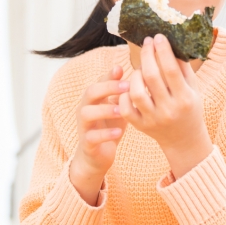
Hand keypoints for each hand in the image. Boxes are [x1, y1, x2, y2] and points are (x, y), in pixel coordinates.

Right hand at [69, 66, 129, 204]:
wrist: (98, 156)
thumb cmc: (109, 126)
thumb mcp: (118, 108)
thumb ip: (124, 94)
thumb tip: (141, 74)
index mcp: (94, 99)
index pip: (98, 81)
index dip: (109, 75)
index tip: (122, 69)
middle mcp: (85, 109)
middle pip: (90, 92)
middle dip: (108, 88)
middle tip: (127, 87)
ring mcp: (84, 126)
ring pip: (87, 113)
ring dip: (105, 110)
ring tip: (122, 111)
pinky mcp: (87, 143)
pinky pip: (92, 136)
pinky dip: (105, 134)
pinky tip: (119, 132)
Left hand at [120, 35, 212, 177]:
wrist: (184, 139)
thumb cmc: (190, 108)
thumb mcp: (193, 88)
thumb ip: (183, 68)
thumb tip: (171, 43)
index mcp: (185, 99)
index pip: (171, 70)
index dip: (163, 51)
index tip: (158, 37)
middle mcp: (169, 110)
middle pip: (151, 77)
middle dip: (147, 55)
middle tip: (147, 42)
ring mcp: (153, 119)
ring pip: (136, 92)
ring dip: (135, 74)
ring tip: (141, 68)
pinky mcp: (141, 126)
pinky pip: (126, 108)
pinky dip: (124, 95)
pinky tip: (130, 86)